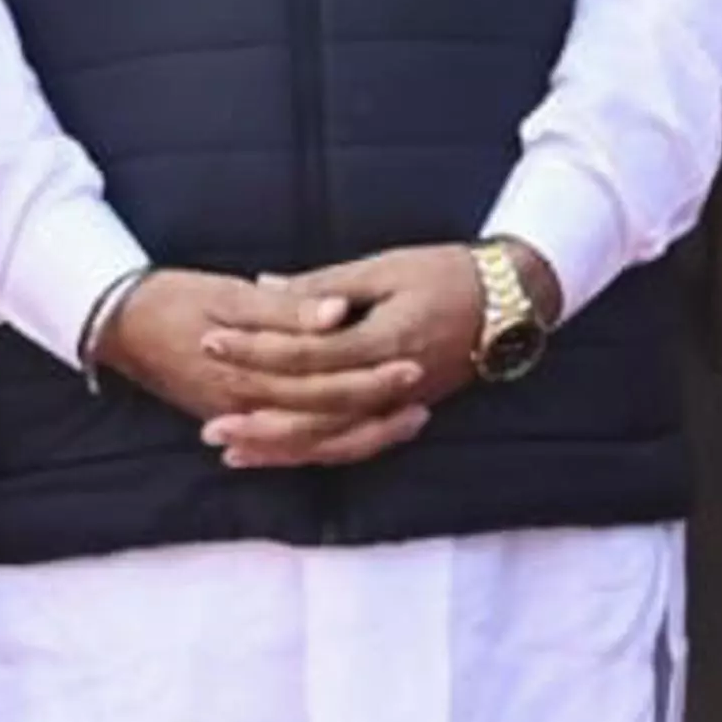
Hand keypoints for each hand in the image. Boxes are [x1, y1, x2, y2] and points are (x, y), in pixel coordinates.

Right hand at [95, 271, 438, 470]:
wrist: (113, 321)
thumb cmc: (171, 297)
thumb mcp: (228, 292)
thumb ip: (286, 307)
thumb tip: (337, 313)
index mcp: (247, 374)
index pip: (324, 387)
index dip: (372, 380)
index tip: (414, 366)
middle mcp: (245, 408)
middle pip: (326, 425)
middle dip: (378, 417)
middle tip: (425, 402)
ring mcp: (238, 420)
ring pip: (313, 444)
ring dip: (362, 438)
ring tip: (408, 422)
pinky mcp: (234, 421)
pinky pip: (290, 447)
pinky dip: (327, 446)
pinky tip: (362, 437)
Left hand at [197, 246, 501, 468]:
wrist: (512, 301)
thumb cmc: (449, 274)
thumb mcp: (385, 267)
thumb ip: (323, 284)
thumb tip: (263, 288)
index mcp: (386, 339)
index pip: (309, 353)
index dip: (257, 349)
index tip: (212, 342)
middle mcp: (394, 382)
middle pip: (316, 408)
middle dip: (258, 415)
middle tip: (208, 423)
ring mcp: (402, 402)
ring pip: (335, 438)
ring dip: (281, 447)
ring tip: (230, 451)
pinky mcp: (405, 410)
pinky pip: (357, 443)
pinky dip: (315, 451)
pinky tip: (279, 453)